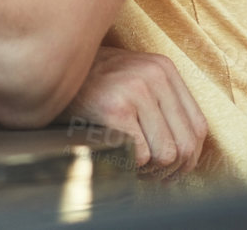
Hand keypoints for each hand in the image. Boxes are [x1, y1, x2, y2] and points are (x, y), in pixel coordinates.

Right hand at [61, 47, 208, 176]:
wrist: (48, 72)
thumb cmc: (92, 85)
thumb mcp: (134, 80)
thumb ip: (162, 105)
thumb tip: (187, 152)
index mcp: (163, 68)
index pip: (198, 127)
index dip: (189, 157)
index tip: (172, 170)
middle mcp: (154, 75)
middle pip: (186, 144)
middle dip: (171, 171)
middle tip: (152, 176)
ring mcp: (134, 90)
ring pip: (166, 154)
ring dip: (150, 171)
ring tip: (133, 167)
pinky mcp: (114, 108)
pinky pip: (140, 155)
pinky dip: (131, 166)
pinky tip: (118, 158)